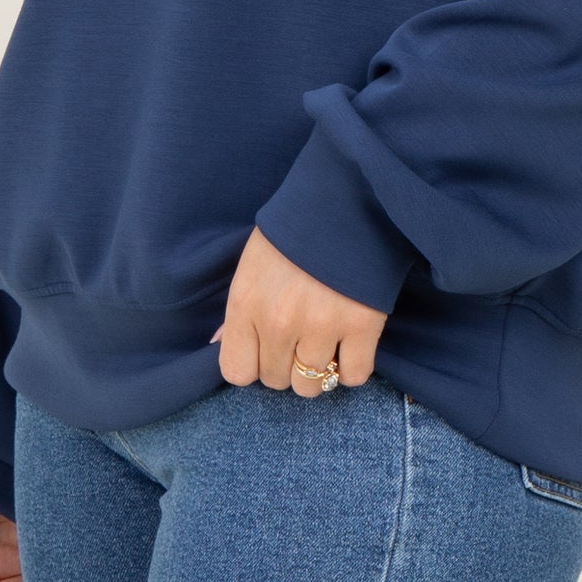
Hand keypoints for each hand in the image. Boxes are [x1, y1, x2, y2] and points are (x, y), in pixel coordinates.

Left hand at [210, 225, 387, 396]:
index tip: (266, 347)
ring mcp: (321, 326)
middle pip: (276, 380)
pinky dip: (352, 367)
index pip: (236, 372)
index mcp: (247, 302)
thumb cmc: (295, 228)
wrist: (348, 195)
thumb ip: (238, 309)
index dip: (252, 363)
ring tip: (324, 340)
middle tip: (300, 335)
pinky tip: (350, 345)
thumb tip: (219, 344)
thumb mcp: (253, 262)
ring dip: (318, 369)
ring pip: (312, 386)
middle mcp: (279, 322)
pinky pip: (353, 376)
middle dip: (287, 363)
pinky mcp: (362, 326)